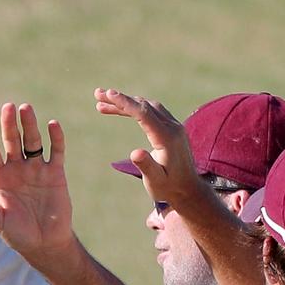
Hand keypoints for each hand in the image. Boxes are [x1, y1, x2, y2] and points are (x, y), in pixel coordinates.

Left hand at [0, 103, 74, 263]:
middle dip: (9, 125)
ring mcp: (36, 169)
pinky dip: (56, 138)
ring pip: (32, 142)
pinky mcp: (55, 174)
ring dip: (29, 125)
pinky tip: (52, 125)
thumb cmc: (17, 234)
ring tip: (26, 109)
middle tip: (8, 107)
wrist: (44, 243)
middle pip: (12, 142)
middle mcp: (16, 169)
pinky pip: (55, 152)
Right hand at [93, 88, 206, 208]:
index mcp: (167, 137)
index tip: (108, 94)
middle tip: (97, 94)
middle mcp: (172, 127)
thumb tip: (135, 153)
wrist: (187, 189)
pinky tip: (120, 110)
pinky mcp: (170, 127)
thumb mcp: (155, 181)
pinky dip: (134, 108)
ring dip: (125, 102)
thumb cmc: (169, 187)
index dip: (125, 103)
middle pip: (143, 105)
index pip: (144, 113)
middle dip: (120, 98)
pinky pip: (150, 111)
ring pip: (146, 106)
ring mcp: (173, 125)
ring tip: (102, 103)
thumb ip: (146, 166)